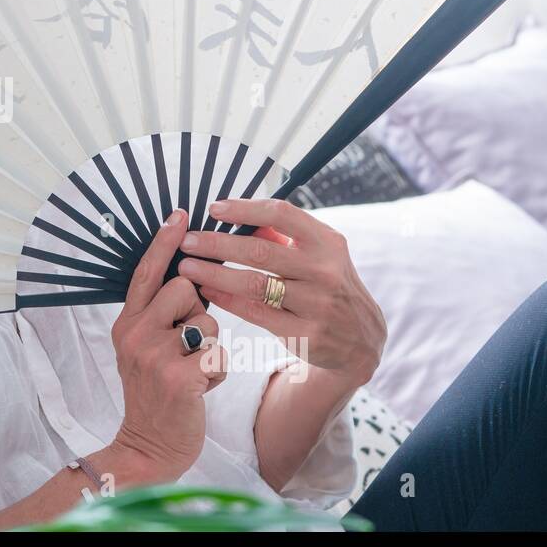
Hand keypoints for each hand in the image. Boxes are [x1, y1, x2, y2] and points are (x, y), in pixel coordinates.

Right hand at [106, 208, 227, 484]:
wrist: (147, 447)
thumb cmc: (156, 394)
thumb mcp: (144, 350)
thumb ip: (157, 316)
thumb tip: (188, 278)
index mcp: (126, 322)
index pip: (147, 272)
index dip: (165, 242)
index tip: (181, 212)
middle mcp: (135, 333)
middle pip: (185, 287)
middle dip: (200, 312)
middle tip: (188, 345)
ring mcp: (153, 355)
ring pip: (208, 321)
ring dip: (211, 347)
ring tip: (193, 371)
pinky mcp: (177, 377)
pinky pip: (219, 355)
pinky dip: (218, 374)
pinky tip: (200, 390)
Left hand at [174, 198, 385, 383]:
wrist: (360, 339)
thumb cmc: (326, 284)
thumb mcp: (318, 254)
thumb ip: (282, 236)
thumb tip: (235, 216)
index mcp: (327, 242)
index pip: (281, 214)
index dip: (244, 209)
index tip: (213, 208)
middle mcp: (324, 271)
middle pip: (260, 251)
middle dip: (217, 243)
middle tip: (186, 241)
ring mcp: (316, 304)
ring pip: (254, 284)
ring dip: (214, 273)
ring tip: (186, 267)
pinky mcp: (305, 334)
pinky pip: (256, 313)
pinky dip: (226, 299)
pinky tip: (206, 290)